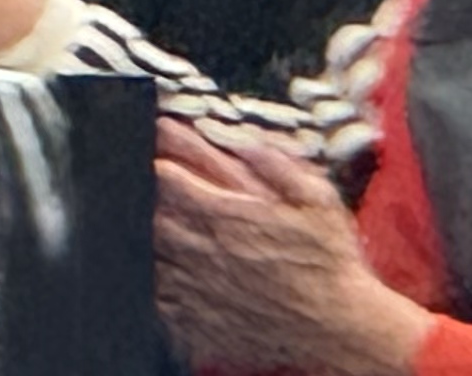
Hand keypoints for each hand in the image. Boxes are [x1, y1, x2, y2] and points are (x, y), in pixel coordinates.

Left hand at [153, 123, 430, 375]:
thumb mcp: (317, 200)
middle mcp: (207, 250)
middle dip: (136, 196)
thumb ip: (279, 165)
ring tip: (133, 227)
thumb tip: (248, 142)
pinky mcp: (202, 323)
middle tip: (130, 185)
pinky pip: (158, 301)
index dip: (154, 161)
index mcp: (228, 216)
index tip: (150, 155)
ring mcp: (200, 287)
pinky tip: (148, 275)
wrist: (340, 328)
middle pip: (147, 215)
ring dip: (136, 239)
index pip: (169, 179)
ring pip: (147, 257)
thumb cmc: (331, 264)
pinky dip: (147, 285)